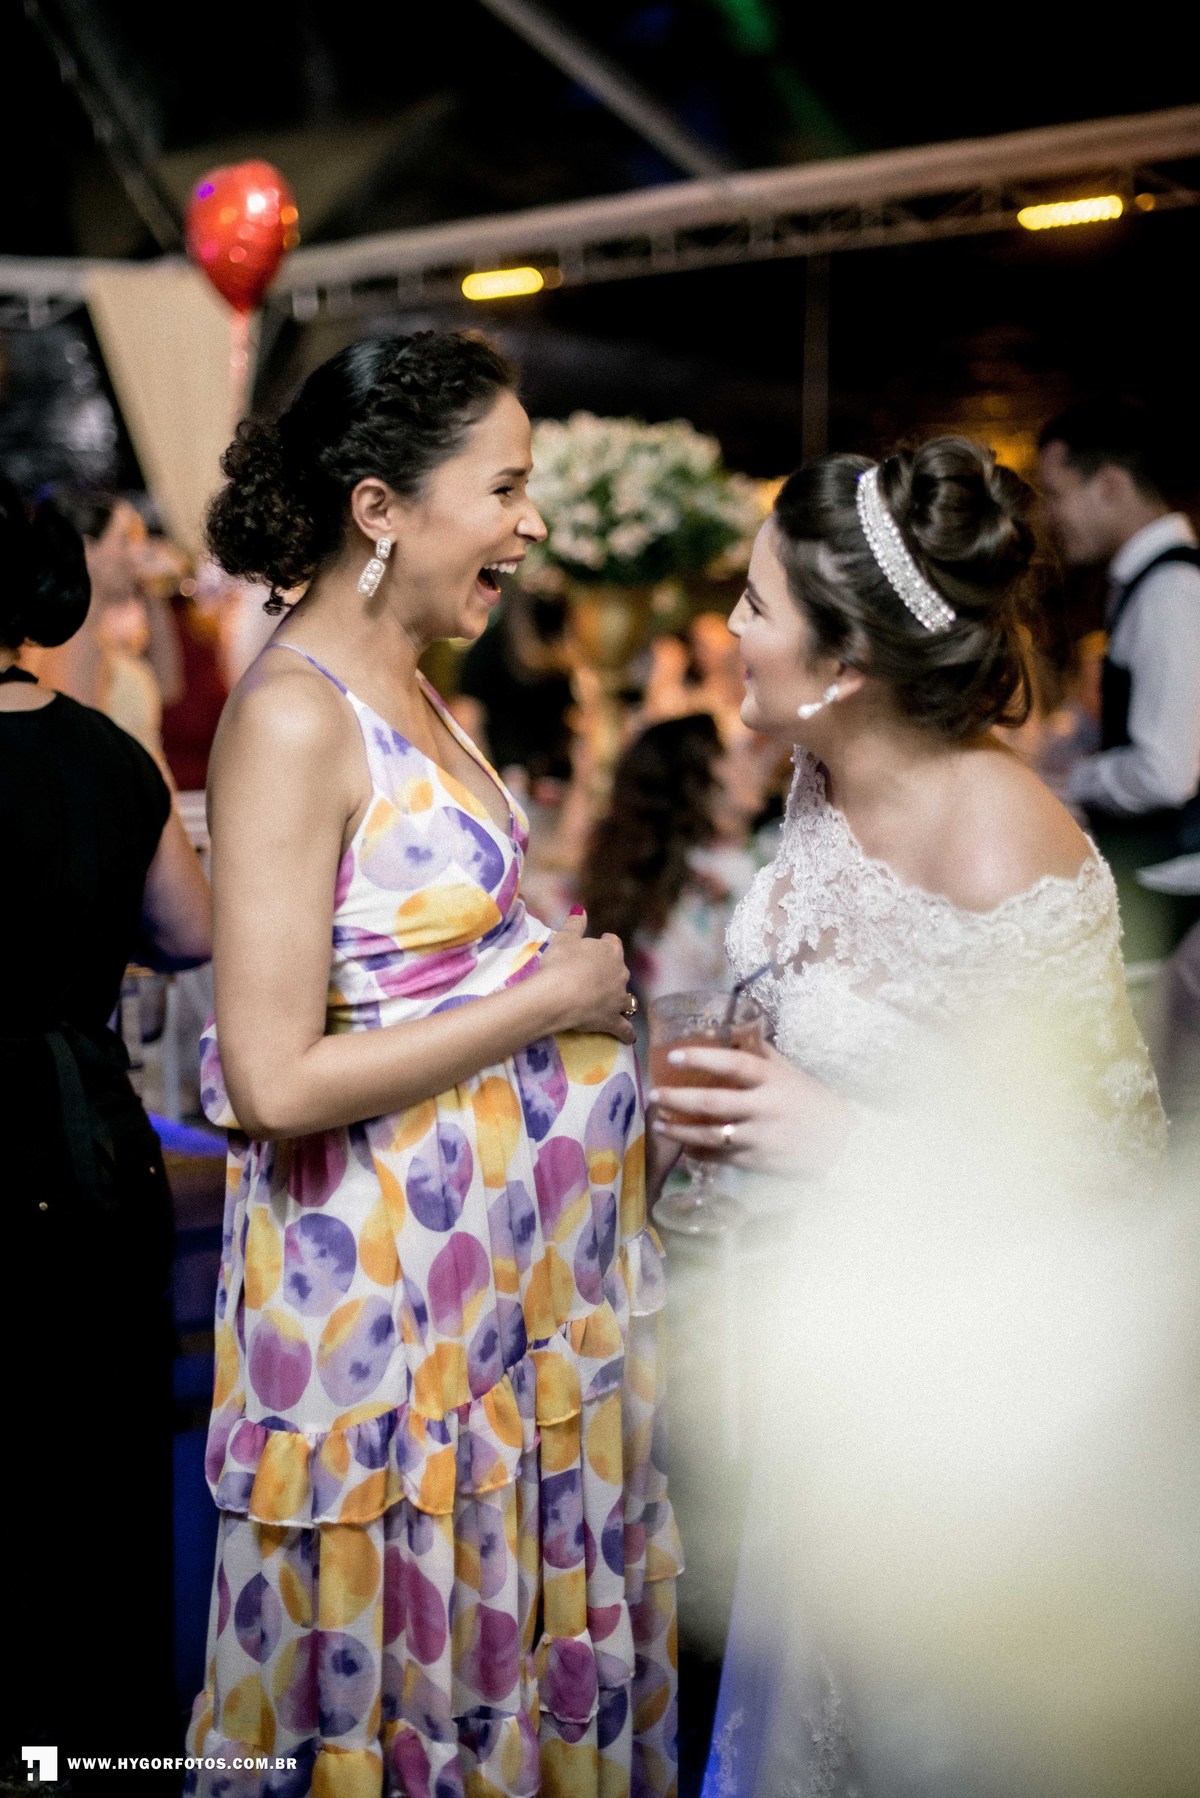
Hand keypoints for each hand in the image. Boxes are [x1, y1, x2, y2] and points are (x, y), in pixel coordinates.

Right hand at [537, 909, 636, 1043]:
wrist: (558, 995)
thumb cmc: (560, 963)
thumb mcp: (563, 939)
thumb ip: (574, 924)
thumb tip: (580, 908)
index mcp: (609, 951)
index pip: (612, 944)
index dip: (605, 944)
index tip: (599, 944)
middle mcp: (620, 973)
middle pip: (620, 970)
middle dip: (612, 972)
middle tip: (596, 975)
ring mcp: (618, 998)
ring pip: (626, 998)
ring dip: (622, 1000)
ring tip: (615, 1002)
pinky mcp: (612, 1020)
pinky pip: (624, 1028)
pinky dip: (627, 1033)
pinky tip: (629, 1038)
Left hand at [649, 1041, 848, 1178]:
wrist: (840, 1143)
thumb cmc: (811, 1101)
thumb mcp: (789, 1072)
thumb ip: (760, 1053)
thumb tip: (729, 1029)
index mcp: (772, 1080)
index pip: (733, 1064)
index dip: (702, 1059)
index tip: (674, 1056)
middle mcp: (764, 1108)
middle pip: (713, 1104)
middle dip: (677, 1100)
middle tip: (654, 1095)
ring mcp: (759, 1137)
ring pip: (710, 1135)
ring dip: (679, 1130)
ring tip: (659, 1123)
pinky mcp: (757, 1161)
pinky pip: (719, 1156)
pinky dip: (697, 1151)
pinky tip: (682, 1145)